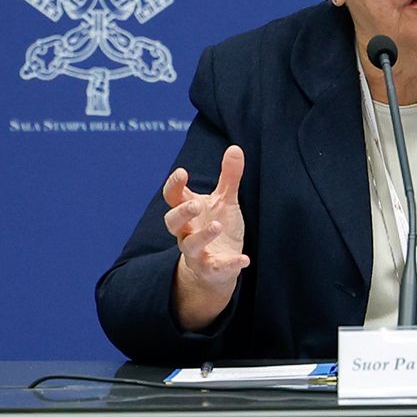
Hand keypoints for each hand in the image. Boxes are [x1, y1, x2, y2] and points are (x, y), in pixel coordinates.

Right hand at [163, 145, 249, 329]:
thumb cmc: (218, 225)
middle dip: (182, 212)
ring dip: (203, 236)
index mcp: (189, 211)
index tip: (182, 173)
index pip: (173, 197)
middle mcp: (186, 231)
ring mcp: (196, 252)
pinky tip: (245, 259)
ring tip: (217, 225)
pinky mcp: (210, 269)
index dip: (174, 185)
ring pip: (189, 246)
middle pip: (172, 222)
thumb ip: (229, 177)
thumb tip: (235, 148)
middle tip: (195, 204)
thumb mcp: (225, 200)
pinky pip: (215, 268)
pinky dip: (229, 264)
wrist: (218, 265)